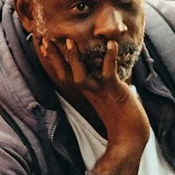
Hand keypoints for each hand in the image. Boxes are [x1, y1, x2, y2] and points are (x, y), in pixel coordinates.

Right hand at [36, 36, 147, 174]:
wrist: (131, 136)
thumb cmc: (122, 115)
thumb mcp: (107, 96)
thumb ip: (102, 83)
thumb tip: (104, 70)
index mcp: (86, 91)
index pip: (64, 74)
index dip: (53, 59)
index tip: (44, 43)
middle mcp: (89, 91)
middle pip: (66, 73)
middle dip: (55, 57)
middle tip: (44, 38)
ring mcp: (100, 92)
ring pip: (81, 75)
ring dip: (74, 59)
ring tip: (70, 40)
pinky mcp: (114, 91)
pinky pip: (109, 73)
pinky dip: (109, 58)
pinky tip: (111, 44)